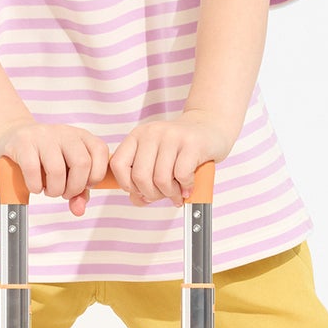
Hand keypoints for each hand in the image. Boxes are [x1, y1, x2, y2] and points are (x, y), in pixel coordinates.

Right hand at [0, 121, 110, 217]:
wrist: (12, 137)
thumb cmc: (43, 157)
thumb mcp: (66, 170)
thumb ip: (79, 191)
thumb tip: (79, 210)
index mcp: (81, 136)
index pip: (100, 151)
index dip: (95, 175)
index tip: (84, 185)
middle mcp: (64, 132)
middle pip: (82, 163)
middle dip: (74, 187)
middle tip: (64, 193)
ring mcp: (43, 135)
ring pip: (57, 169)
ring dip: (54, 190)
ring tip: (49, 190)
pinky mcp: (23, 143)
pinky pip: (33, 170)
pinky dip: (35, 186)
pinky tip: (35, 186)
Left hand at [107, 110, 231, 205]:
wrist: (210, 127)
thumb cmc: (180, 150)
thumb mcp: (156, 160)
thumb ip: (142, 181)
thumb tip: (138, 200)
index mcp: (137, 136)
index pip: (118, 165)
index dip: (127, 185)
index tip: (140, 191)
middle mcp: (152, 133)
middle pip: (140, 177)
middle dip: (152, 194)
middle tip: (163, 196)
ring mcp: (172, 136)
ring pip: (161, 179)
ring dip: (170, 193)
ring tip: (177, 193)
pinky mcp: (192, 143)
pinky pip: (182, 175)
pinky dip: (185, 187)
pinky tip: (188, 187)